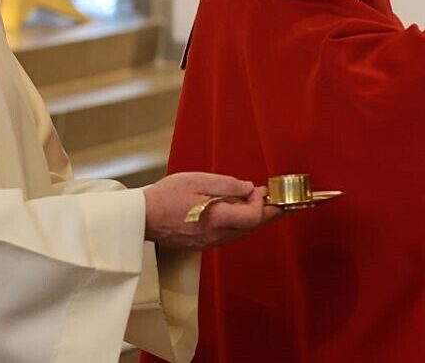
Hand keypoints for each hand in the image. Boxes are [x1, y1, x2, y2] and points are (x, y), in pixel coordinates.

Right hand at [144, 171, 281, 249]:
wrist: (141, 218)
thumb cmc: (166, 196)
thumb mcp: (198, 181)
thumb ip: (228, 185)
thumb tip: (249, 188)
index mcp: (218, 220)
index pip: (254, 216)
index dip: (263, 203)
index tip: (262, 189)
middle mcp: (217, 235)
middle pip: (253, 227)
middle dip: (271, 214)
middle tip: (284, 203)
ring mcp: (210, 242)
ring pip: (243, 233)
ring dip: (257, 219)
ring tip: (267, 205)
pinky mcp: (203, 243)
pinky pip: (230, 235)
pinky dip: (242, 223)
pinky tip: (242, 213)